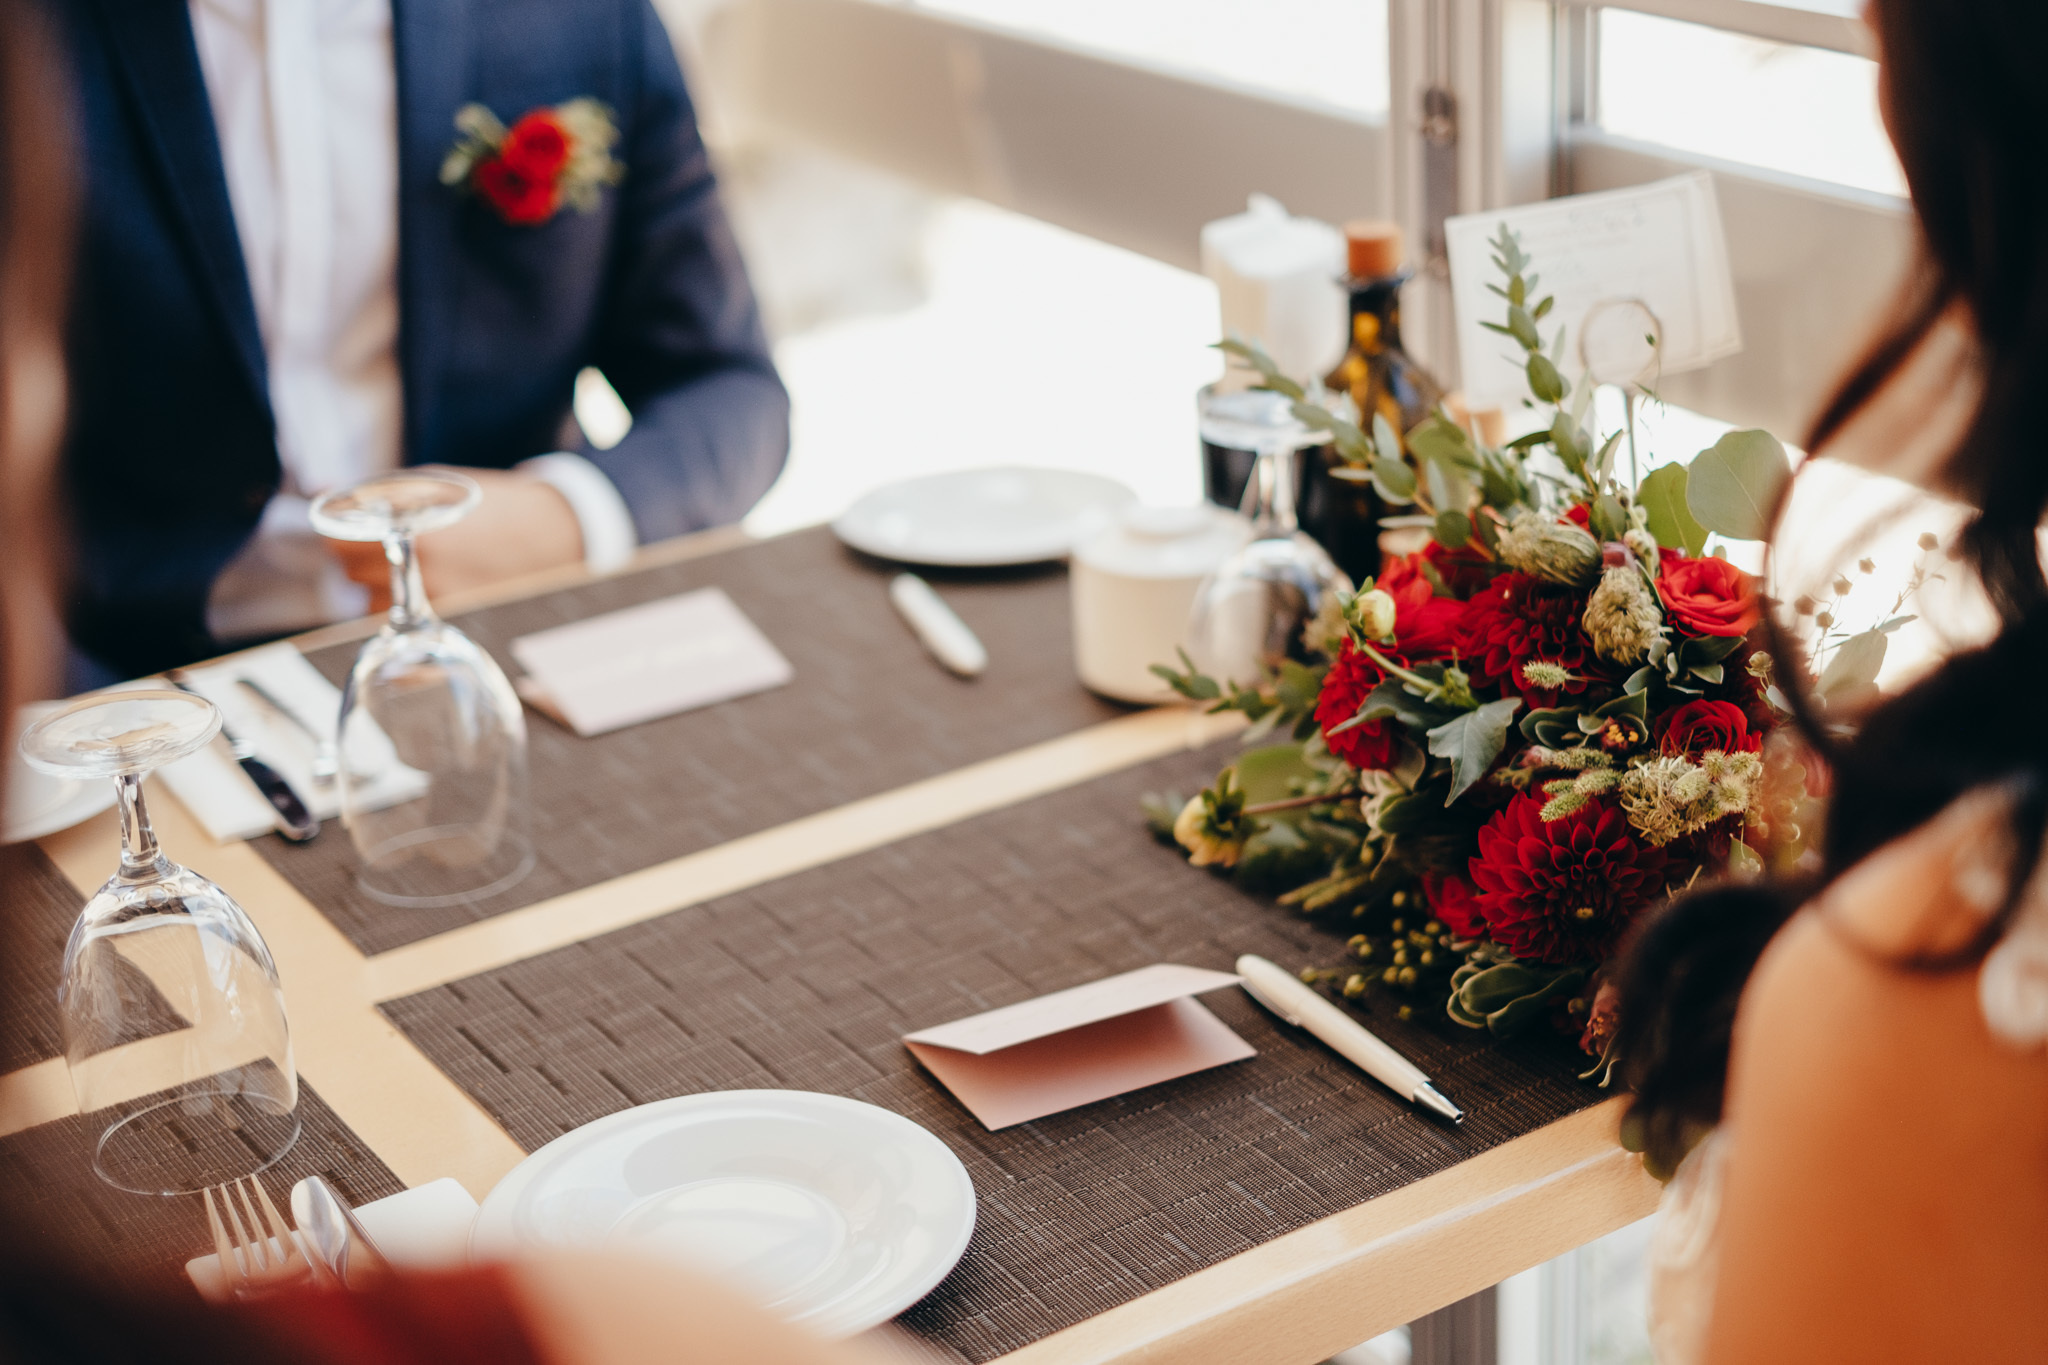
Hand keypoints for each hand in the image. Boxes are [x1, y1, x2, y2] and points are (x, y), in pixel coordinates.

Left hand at [326, 467, 584, 612]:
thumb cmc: (496, 503)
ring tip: (409, 567)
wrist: (557, 534)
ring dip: (376, 587)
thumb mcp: (436, 484)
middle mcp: (428, 581)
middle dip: (357, 559)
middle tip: (375, 545)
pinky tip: (423, 589)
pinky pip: (402, 623)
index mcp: (420, 540)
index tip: (344, 531)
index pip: (342, 547)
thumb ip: (381, 494)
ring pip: (372, 604)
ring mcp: (442, 606)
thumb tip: (321, 490)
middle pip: (351, 576)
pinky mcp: (455, 622)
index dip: (337, 536)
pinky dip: (401, 608)